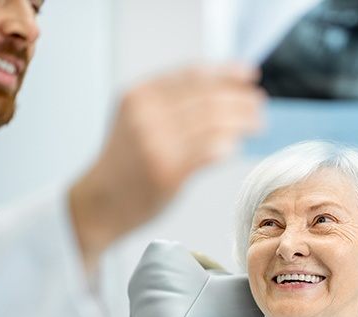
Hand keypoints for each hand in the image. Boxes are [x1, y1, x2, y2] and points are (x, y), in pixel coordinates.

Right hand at [70, 63, 264, 268]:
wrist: (99, 202)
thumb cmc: (124, 163)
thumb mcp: (137, 120)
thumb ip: (170, 104)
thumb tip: (222, 92)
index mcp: (139, 95)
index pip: (193, 75)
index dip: (227, 74)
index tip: (249, 76)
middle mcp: (146, 115)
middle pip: (208, 98)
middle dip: (241, 99)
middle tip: (259, 105)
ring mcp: (156, 144)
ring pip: (213, 123)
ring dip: (242, 122)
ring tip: (257, 124)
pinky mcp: (167, 172)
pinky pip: (209, 152)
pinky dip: (227, 146)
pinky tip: (235, 146)